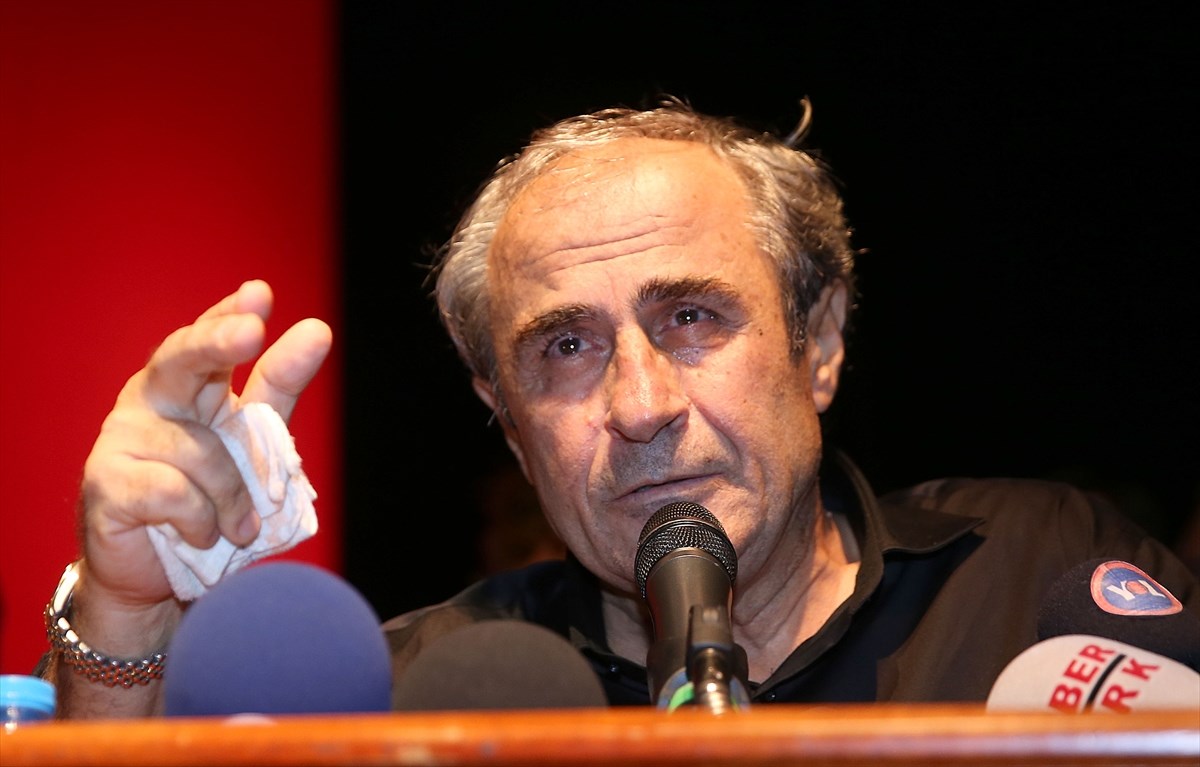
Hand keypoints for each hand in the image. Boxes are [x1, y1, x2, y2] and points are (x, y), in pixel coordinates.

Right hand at [78, 280, 331, 611]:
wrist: (157, 580)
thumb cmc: (208, 505)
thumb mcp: (255, 442)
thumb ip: (279, 388)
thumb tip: (316, 329)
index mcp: (189, 383)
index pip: (210, 337)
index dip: (230, 315)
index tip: (259, 295)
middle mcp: (152, 398)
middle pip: (181, 358)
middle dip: (217, 341)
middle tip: (252, 330)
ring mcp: (121, 437)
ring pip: (197, 450)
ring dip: (233, 497)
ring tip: (238, 528)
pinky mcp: (104, 482)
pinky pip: (172, 491)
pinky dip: (200, 520)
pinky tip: (199, 536)